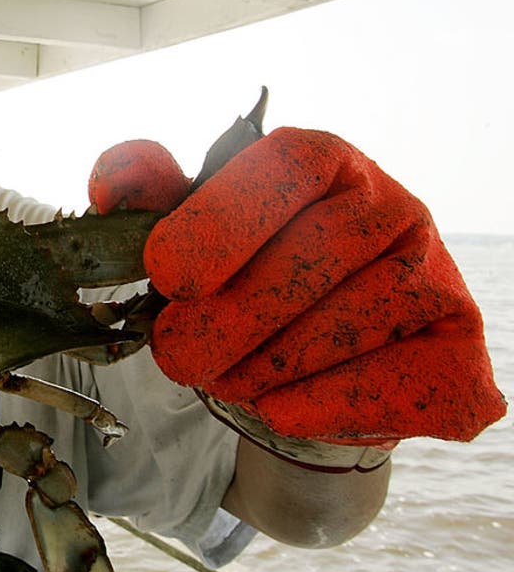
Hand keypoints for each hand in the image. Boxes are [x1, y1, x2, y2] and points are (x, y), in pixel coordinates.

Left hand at [89, 129, 505, 447]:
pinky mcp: (459, 347)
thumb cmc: (244, 286)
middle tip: (177, 356)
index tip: (167, 274)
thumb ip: (151, 202)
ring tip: (223, 380)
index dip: (224, 216)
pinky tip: (278, 410)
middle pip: (319, 249)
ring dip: (272, 363)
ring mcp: (434, 273)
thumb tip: (113, 185)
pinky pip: (404, 377)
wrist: (308, 369)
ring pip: (357, 317)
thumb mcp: (188, 235)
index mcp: (323, 161)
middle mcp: (391, 205)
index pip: (288, 164)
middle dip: (231, 316)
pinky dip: (328, 402)